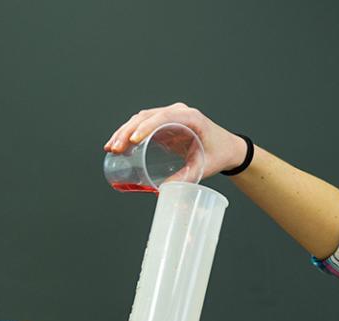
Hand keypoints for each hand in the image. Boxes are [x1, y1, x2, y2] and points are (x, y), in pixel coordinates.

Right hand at [104, 103, 247, 177]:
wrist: (228, 148)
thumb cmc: (219, 154)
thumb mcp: (204, 167)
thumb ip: (186, 177)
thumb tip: (163, 190)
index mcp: (190, 117)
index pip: (163, 116)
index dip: (146, 127)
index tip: (133, 140)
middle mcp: (178, 112)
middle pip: (147, 116)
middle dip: (128, 131)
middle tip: (116, 148)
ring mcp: (170, 115)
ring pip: (141, 118)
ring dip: (124, 131)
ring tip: (111, 148)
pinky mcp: (164, 123)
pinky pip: (143, 124)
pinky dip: (129, 133)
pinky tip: (118, 144)